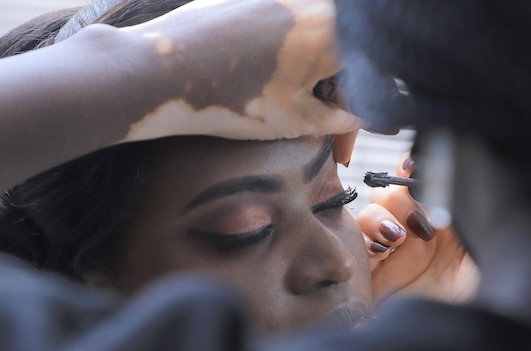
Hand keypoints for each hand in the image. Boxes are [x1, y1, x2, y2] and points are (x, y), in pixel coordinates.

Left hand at [120, 0, 363, 154]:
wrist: (160, 72)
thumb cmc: (229, 97)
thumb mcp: (295, 119)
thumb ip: (338, 120)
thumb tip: (357, 121)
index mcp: (332, 31)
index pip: (363, 79)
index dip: (357, 121)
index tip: (343, 149)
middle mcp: (310, 4)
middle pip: (341, 59)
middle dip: (337, 103)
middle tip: (324, 140)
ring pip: (315, 45)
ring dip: (315, 83)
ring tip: (295, 116)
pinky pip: (286, 33)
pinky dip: (290, 62)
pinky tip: (274, 88)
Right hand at [356, 153, 479, 304]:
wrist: (465, 340)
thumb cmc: (488, 295)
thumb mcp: (487, 244)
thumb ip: (467, 209)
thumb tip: (445, 175)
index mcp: (448, 221)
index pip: (422, 185)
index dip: (413, 170)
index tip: (413, 167)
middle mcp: (419, 234)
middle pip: (392, 195)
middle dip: (397, 196)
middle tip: (417, 218)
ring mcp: (395, 255)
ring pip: (371, 216)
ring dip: (379, 217)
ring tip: (398, 238)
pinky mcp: (375, 276)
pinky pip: (357, 245)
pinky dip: (363, 239)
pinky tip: (381, 250)